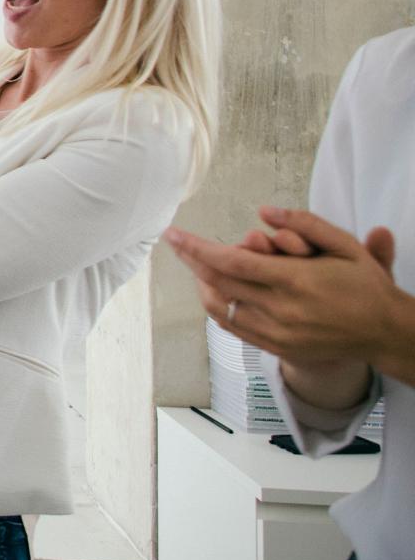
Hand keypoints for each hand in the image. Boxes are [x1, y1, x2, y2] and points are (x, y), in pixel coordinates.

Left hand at [164, 209, 401, 368]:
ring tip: (196, 265)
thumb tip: (263, 211)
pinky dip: (217, 307)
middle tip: (177, 243)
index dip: (197, 248)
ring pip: (220, 308)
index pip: (232, 263)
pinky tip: (214, 290)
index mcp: (296, 281)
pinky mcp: (277, 348)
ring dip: (202, 284)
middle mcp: (282, 310)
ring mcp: (277, 333)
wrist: (385, 332)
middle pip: (218, 284)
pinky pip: (233, 327)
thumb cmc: (365, 285)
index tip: (174, 234)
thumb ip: (304, 223)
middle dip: (192, 261)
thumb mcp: (344, 245)